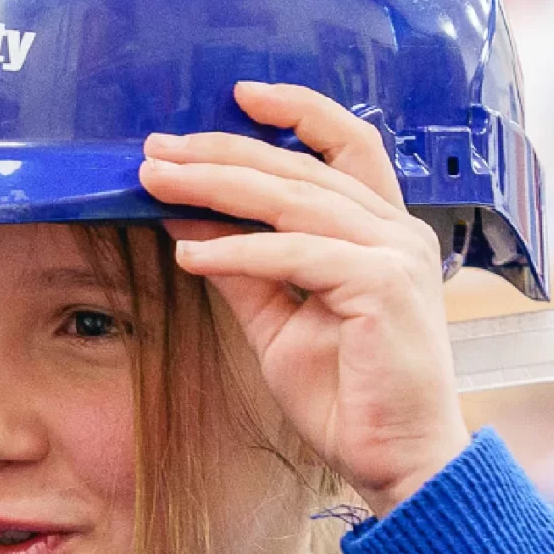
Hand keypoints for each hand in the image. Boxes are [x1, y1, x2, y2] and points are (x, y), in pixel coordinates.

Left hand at [139, 82, 467, 514]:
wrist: (396, 457)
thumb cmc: (347, 394)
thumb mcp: (279, 321)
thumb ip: (245, 269)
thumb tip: (189, 223)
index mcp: (381, 230)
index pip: (344, 146)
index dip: (295, 113)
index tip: (235, 96)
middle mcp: (395, 231)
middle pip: (301, 168)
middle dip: (221, 154)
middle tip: (156, 148)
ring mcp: (395, 254)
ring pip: (293, 200)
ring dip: (216, 187)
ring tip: (156, 183)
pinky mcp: (383, 285)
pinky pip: (295, 254)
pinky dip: (237, 250)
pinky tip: (189, 253)